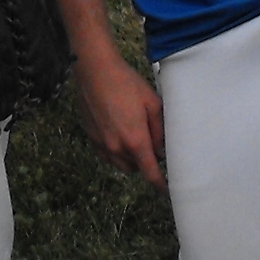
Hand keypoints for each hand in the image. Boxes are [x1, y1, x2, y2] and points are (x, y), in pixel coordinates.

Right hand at [74, 44, 165, 185]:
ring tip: (137, 139)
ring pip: (121, 164)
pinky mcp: (91, 136)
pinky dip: (117, 152)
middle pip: (136, 168)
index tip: (168, 190)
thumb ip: (160, 130)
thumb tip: (162, 149)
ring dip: (131, 159)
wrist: (95, 70)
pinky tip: (121, 135)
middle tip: (154, 145)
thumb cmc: (126, 83)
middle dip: (146, 163)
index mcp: (135, 140)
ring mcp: (101, 143)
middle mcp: (116, 147)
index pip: (150, 173)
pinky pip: (107, 154)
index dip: (161, 185)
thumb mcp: (153, 103)